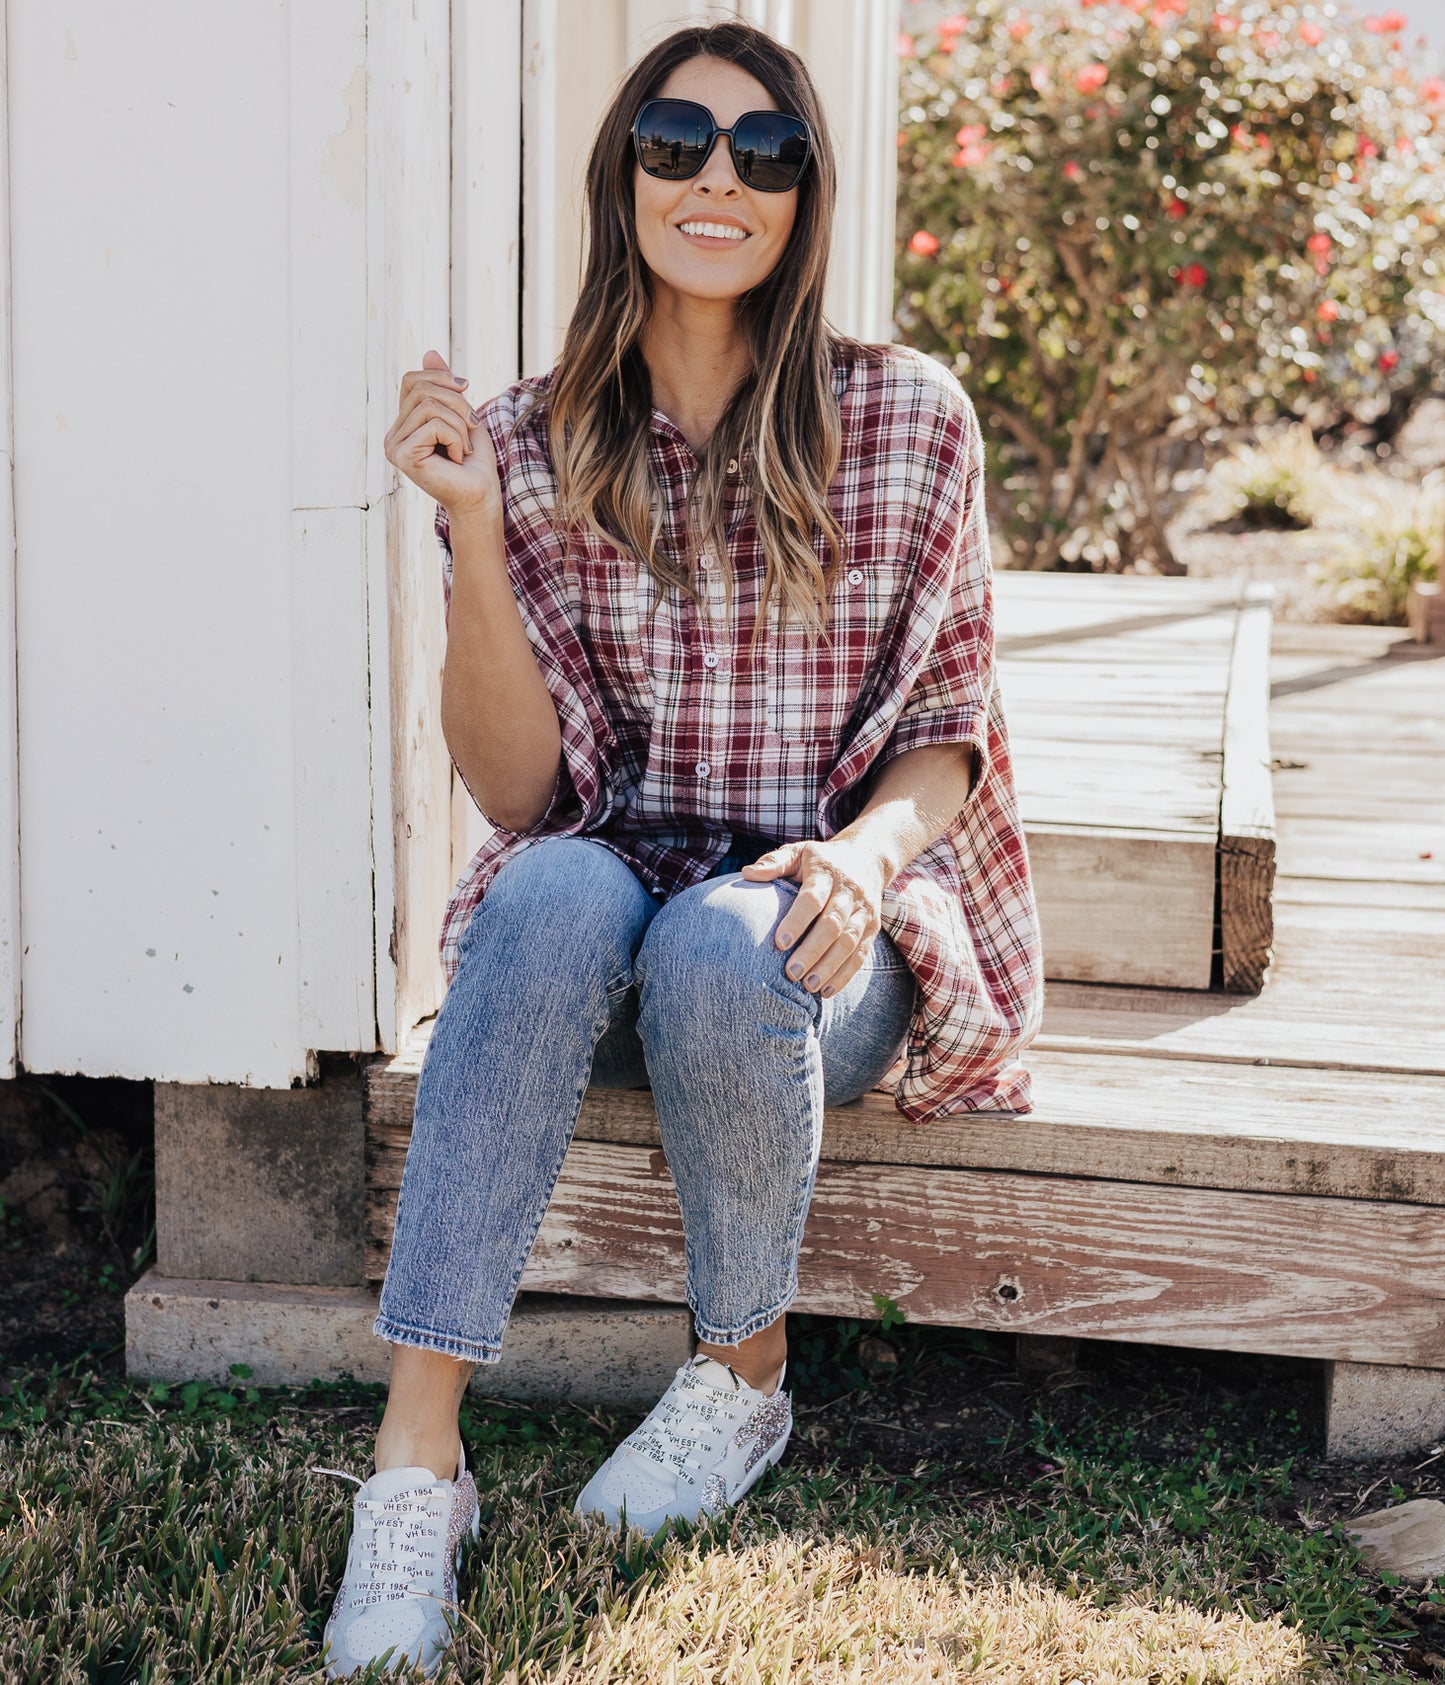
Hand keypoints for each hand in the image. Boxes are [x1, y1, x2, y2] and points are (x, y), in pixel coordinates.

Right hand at [383, 348, 501, 518]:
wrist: (481, 497)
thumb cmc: (474, 461)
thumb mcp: (461, 413)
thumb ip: (443, 386)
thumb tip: (429, 351)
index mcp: (403, 425)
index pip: (413, 380)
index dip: (441, 378)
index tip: (466, 392)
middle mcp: (392, 436)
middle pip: (421, 389)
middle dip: (457, 402)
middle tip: (471, 427)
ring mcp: (394, 447)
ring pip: (429, 406)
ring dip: (459, 424)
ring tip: (464, 447)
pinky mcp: (403, 456)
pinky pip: (434, 425)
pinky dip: (456, 437)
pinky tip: (457, 458)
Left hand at [740, 839, 887, 997]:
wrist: (868, 857)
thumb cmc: (821, 859)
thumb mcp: (798, 852)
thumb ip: (774, 863)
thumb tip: (747, 874)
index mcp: (826, 873)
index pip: (813, 899)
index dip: (797, 921)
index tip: (780, 943)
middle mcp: (849, 893)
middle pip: (833, 924)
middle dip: (813, 951)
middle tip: (791, 973)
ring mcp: (863, 911)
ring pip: (849, 942)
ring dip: (829, 967)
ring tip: (808, 987)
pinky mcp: (872, 928)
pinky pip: (861, 954)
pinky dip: (845, 974)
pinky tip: (827, 991)